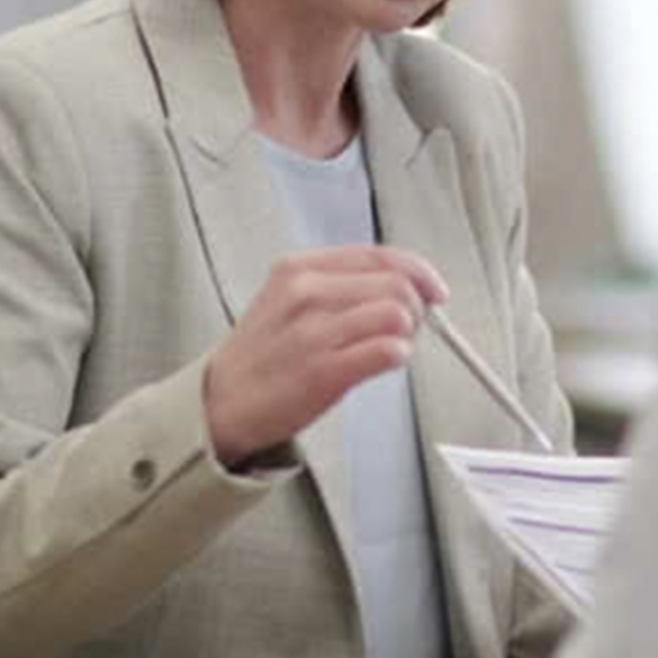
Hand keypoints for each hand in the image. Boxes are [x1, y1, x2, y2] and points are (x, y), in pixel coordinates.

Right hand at [202, 246, 448, 465]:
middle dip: (417, 308)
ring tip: (389, 347)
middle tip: (407, 329)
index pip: (382, 256)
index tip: (435, 291)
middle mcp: (305, 293)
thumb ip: (343, 284)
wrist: (221, 401)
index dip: (420, 272)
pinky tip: (383, 363)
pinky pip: (388, 351)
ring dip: (408, 335)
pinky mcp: (322, 371)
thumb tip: (408, 282)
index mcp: (300, 268)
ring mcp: (313, 332)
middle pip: (399, 285)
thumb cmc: (265, 352)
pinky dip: (397, 357)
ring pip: (398, 315)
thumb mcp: (291, 297)